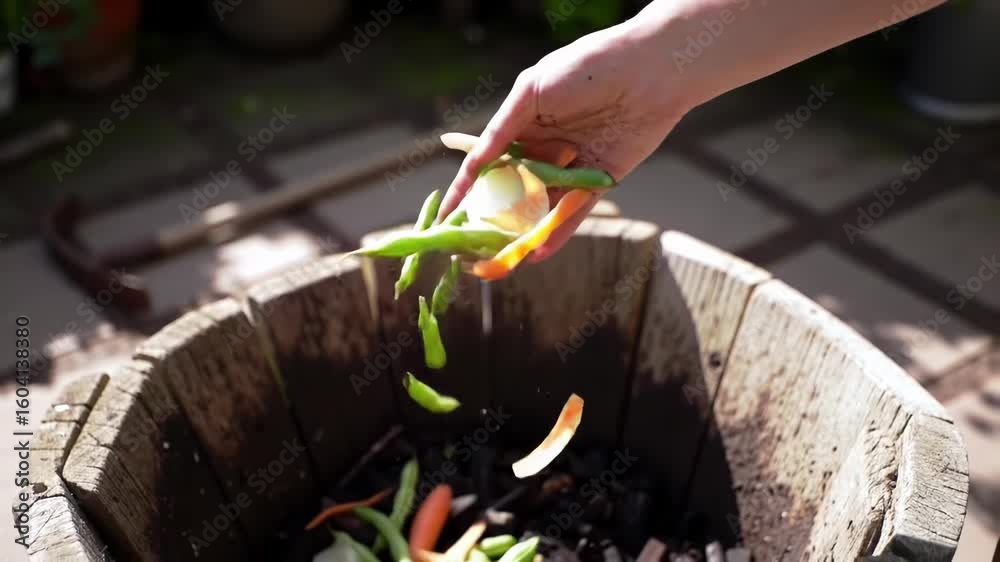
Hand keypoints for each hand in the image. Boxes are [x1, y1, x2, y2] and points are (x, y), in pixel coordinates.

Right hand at [439, 20, 691, 261]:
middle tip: (470, 245)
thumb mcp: (534, 89)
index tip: (447, 215)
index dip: (466, 189)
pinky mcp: (600, 180)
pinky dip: (557, 234)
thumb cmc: (589, 67)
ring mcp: (571, 166)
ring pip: (541, 206)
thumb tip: (475, 162)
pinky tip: (537, 254)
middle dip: (491, 218)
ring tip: (499, 258)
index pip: (486, 163)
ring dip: (521, 232)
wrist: (651, 70)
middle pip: (511, 190)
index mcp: (523, 124)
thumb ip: (503, 127)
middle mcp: (545, 148)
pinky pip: (575, 212)